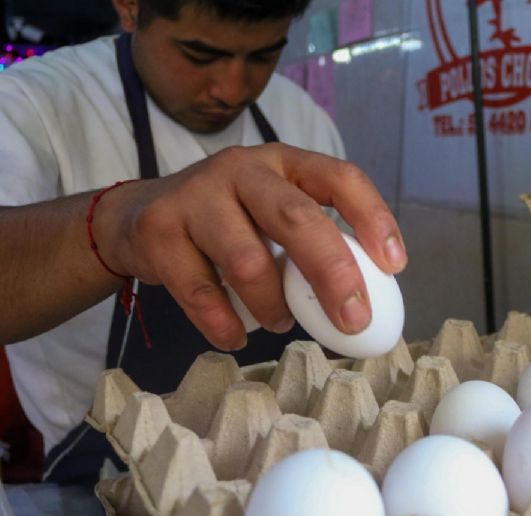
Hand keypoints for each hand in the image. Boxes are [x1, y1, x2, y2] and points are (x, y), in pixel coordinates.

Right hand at [93, 143, 406, 350]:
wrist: (135, 218)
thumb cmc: (226, 223)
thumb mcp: (271, 216)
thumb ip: (311, 244)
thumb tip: (363, 301)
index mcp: (284, 163)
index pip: (340, 177)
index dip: (373, 218)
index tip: (394, 264)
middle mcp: (242, 169)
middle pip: (297, 218)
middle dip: (333, 273)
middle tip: (353, 319)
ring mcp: (196, 195)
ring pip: (248, 261)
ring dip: (272, 307)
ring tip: (279, 324)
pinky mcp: (159, 230)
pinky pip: (200, 291)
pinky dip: (224, 324)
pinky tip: (234, 337)